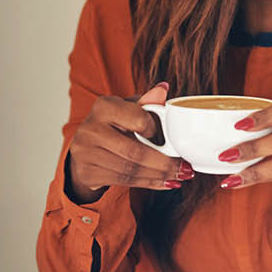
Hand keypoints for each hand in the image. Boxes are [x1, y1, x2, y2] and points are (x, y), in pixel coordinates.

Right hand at [66, 83, 194, 203]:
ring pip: (131, 170)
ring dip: (159, 176)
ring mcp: (85, 152)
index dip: (157, 131)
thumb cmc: (115, 124)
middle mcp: (90, 129)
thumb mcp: (130, 108)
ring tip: (179, 177)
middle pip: (136, 152)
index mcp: (104, 106)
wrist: (87, 147)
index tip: (172, 139)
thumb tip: (163, 88)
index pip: (140, 120)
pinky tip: (163, 182)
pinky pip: (123, 181)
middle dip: (165, 164)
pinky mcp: (87, 172)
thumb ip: (148, 102)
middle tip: (186, 169)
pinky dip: (148, 183)